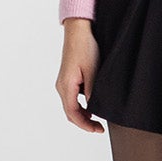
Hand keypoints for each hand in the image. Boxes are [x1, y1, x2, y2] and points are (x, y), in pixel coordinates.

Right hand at [57, 18, 105, 133]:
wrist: (78, 30)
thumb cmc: (85, 47)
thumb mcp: (93, 71)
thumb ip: (92, 92)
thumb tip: (93, 110)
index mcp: (66, 86)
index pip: (73, 114)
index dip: (85, 125)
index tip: (98, 130)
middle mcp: (61, 86)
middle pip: (70, 112)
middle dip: (84, 122)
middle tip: (100, 127)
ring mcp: (63, 82)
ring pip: (71, 106)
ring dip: (83, 114)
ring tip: (98, 118)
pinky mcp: (68, 78)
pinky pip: (72, 98)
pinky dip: (81, 106)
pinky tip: (92, 105)